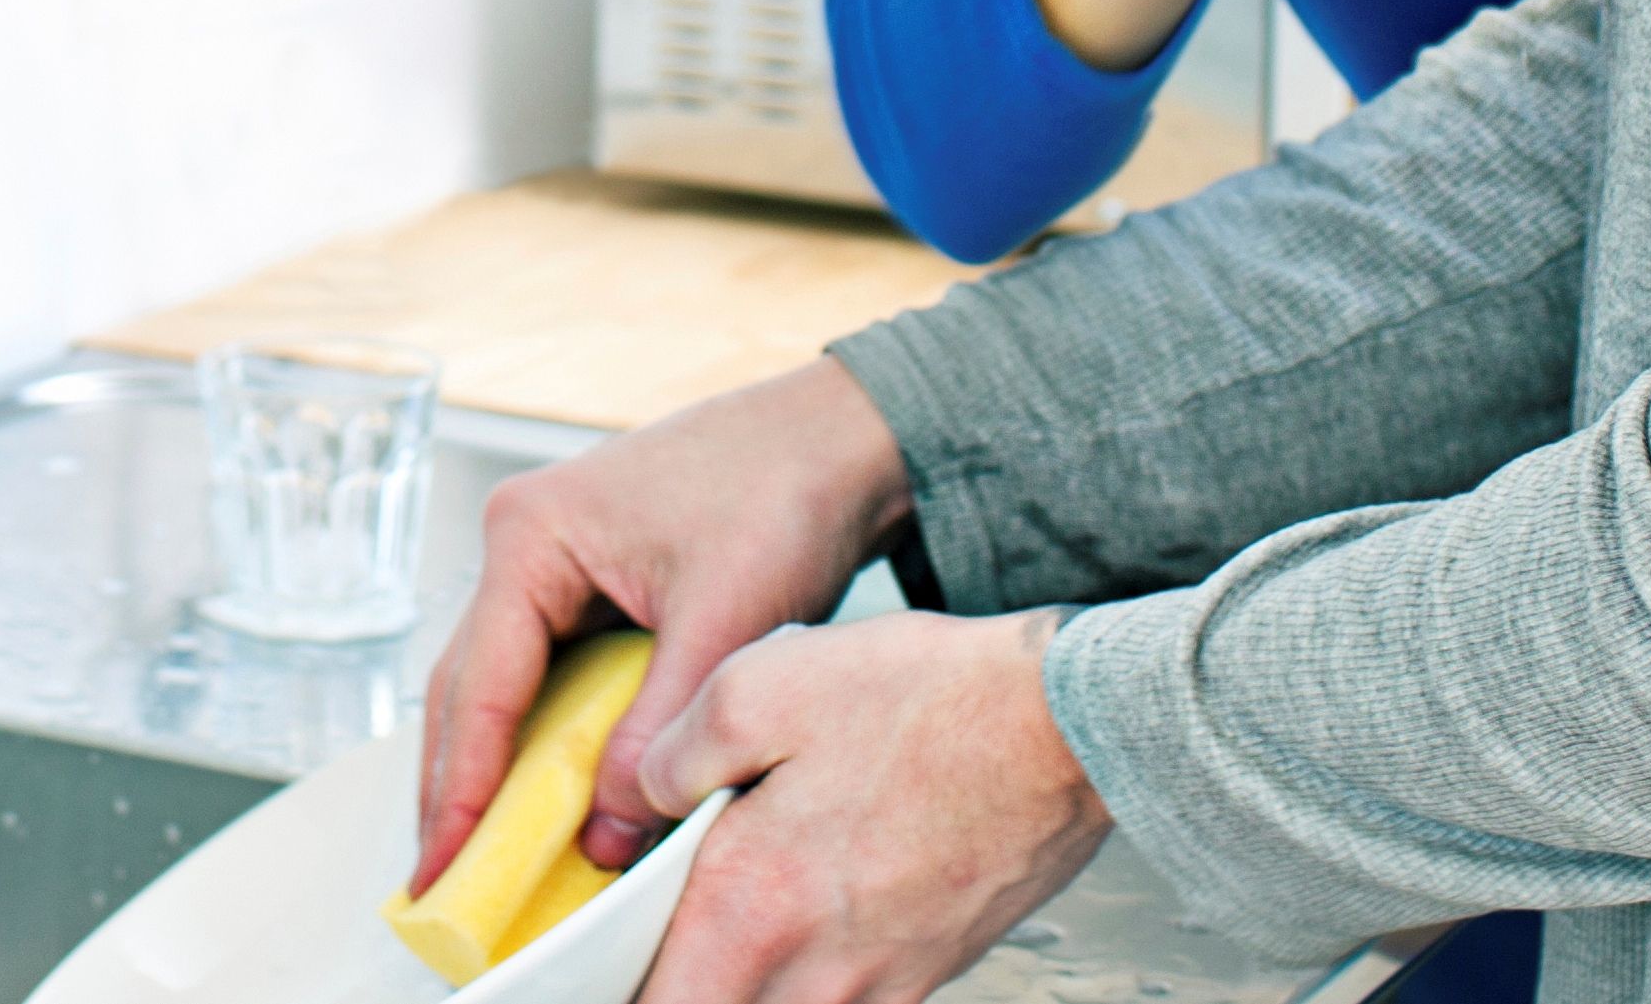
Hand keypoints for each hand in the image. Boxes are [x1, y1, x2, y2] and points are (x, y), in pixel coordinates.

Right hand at [416, 360, 912, 881]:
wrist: (840, 436)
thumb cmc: (782, 491)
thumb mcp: (721, 622)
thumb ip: (656, 732)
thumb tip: (603, 838)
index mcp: (534, 533)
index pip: (481, 687)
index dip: (462, 790)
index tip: (442, 872)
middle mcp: (527, 540)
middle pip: (470, 687)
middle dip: (459, 788)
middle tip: (444, 886)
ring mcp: (554, 558)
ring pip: (503, 684)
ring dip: (497, 768)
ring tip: (481, 859)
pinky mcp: (592, 581)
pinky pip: (548, 674)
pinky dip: (545, 738)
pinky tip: (550, 799)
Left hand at [632, 610, 1109, 1003]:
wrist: (1067, 726)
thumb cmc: (932, 700)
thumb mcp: (766, 678)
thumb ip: (676, 750)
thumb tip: (638, 795)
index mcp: (748, 909)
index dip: (604, 994)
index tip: (584, 973)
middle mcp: (808, 974)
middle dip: (674, 987)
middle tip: (662, 940)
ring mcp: (874, 986)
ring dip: (745, 978)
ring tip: (747, 911)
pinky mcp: (923, 973)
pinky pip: (838, 1000)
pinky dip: (806, 975)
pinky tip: (815, 905)